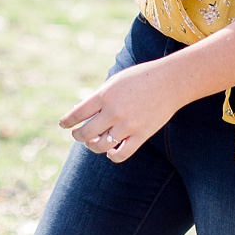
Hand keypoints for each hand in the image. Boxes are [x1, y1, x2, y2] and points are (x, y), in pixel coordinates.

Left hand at [59, 59, 183, 163]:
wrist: (170, 81)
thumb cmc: (141, 78)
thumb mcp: (116, 81)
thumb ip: (100, 97)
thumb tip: (84, 113)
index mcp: (104, 95)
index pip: (77, 114)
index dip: (67, 121)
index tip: (63, 124)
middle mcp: (113, 111)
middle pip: (85, 133)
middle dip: (78, 136)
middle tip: (78, 135)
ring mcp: (127, 125)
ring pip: (100, 146)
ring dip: (93, 146)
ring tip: (93, 143)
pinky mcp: (141, 135)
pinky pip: (121, 154)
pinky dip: (112, 155)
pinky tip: (111, 152)